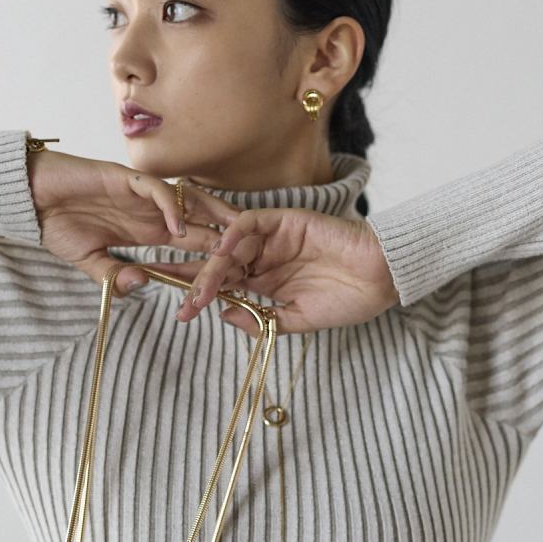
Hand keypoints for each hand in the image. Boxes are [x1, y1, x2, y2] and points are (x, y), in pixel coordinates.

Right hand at [27, 150, 237, 293]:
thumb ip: (115, 277)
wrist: (30, 199)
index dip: (208, 256)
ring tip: (231, 233)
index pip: (187, 243)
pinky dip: (169, 206)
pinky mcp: (124, 178)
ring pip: (186, 199)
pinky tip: (179, 226)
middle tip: (252, 250)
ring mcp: (140, 194)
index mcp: (145, 230)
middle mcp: (149, 211)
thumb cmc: (57, 226)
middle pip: (198, 219)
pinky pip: (155, 190)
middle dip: (223, 234)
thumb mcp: (90, 263)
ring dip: (209, 215)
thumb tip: (140, 286)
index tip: (232, 274)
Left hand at [156, 208, 398, 334]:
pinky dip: (233, 233)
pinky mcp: (286, 220)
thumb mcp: (297, 321)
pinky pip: (251, 222)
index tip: (178, 313)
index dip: (199, 295)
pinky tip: (219, 250)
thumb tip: (224, 316)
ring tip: (193, 285)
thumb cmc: (348, 301)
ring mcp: (273, 238)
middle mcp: (264, 258)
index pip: (224, 285)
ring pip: (229, 245)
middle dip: (189, 274)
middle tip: (161, 284)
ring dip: (209, 264)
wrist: (381, 279)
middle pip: (217, 263)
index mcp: (265, 281)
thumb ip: (262, 321)